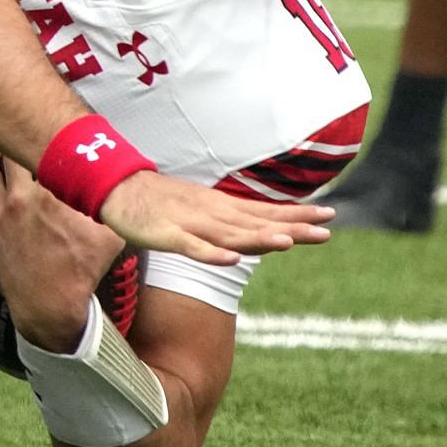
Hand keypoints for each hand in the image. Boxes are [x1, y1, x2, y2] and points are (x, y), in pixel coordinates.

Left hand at [0, 148, 125, 352]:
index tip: (49, 137)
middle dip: (16, 143)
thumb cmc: (81, 270)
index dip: (45, 141)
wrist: (51, 304)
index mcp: (50, 193)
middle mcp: (19, 197)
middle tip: (23, 144)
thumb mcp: (109, 236)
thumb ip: (112, 208)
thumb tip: (126, 189)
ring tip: (0, 157)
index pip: (42, 151)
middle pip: (8, 150)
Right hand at [99, 170, 331, 265]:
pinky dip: (212, 253)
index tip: (329, 216)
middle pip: (257, 222)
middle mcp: (212, 213)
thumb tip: (259, 230)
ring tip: (287, 243)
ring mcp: (191, 223)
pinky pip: (192, 247)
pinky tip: (231, 259)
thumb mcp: (200, 207)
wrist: (116, 187)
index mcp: (221, 207)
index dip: (296, 215)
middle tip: (327, 230)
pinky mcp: (167, 235)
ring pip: (230, 234)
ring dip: (259, 238)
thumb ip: (228, 220)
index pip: (265, 212)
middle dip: (292, 227)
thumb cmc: (159, 200)